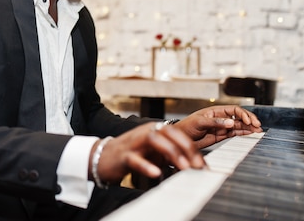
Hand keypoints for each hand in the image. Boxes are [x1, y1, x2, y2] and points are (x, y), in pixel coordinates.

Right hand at [90, 122, 206, 185]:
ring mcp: (132, 143)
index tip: (202, 165)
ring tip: (183, 167)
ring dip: (170, 152)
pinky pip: (134, 158)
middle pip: (168, 132)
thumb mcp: (152, 153)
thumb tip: (193, 165)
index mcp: (153, 131)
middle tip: (197, 166)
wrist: (101, 157)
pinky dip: (146, 165)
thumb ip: (170, 155)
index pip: (177, 133)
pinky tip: (156, 173)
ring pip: (153, 139)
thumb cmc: (130, 155)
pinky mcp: (122, 155)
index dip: (192, 148)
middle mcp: (144, 132)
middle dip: (186, 148)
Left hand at [174, 105, 262, 148]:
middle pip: (239, 117)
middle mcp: (220, 118)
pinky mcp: (220, 136)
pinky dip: (243, 134)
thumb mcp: (199, 122)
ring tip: (258, 131)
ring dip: (249, 128)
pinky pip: (235, 134)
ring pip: (239, 126)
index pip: (234, 110)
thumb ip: (215, 122)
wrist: (179, 139)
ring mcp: (221, 127)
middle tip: (258, 126)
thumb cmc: (186, 127)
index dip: (243, 115)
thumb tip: (231, 122)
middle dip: (249, 120)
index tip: (248, 121)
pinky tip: (250, 134)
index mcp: (215, 111)